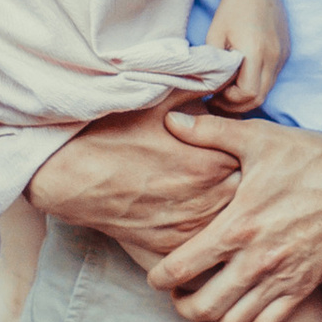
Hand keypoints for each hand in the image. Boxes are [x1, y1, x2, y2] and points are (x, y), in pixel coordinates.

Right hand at [30, 100, 244, 262]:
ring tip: (220, 199)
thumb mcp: (162, 97)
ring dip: (229, 212)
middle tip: (238, 176)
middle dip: (246, 186)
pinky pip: (201, 248)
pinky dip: (205, 237)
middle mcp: (207, 200)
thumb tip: (233, 73)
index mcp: (213, 162)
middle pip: (246, 197)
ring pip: (227, 225)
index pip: (253, 162)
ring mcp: (188, 228)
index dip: (249, 155)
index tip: (244, 149)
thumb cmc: (113, 129)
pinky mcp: (168, 248)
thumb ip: (204, 87)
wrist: (69, 172)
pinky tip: (200, 223)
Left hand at [151, 115, 321, 321]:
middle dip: (180, 305)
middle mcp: (256, 259)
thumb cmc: (309, 157)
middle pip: (202, 306)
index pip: (181, 267)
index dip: (158, 278)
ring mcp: (281, 278)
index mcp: (237, 225)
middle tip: (177, 295)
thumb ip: (209, 132)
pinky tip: (236, 318)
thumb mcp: (258, 138)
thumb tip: (170, 119)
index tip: (155, 276)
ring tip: (204, 307)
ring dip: (210, 321)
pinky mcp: (303, 288)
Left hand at [198, 0, 290, 112]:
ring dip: (248, 94)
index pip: (247, 94)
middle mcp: (274, 56)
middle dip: (237, 104)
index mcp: (256, 52)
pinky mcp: (285, 51)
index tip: (212, 96)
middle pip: (259, 97)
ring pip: (267, 89)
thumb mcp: (215, 36)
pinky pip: (272, 76)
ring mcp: (283, 54)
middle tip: (217, 102)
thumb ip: (214, 65)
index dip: (228, 101)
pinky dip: (257, 82)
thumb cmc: (231, 8)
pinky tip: (241, 77)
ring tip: (227, 91)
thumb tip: (211, 89)